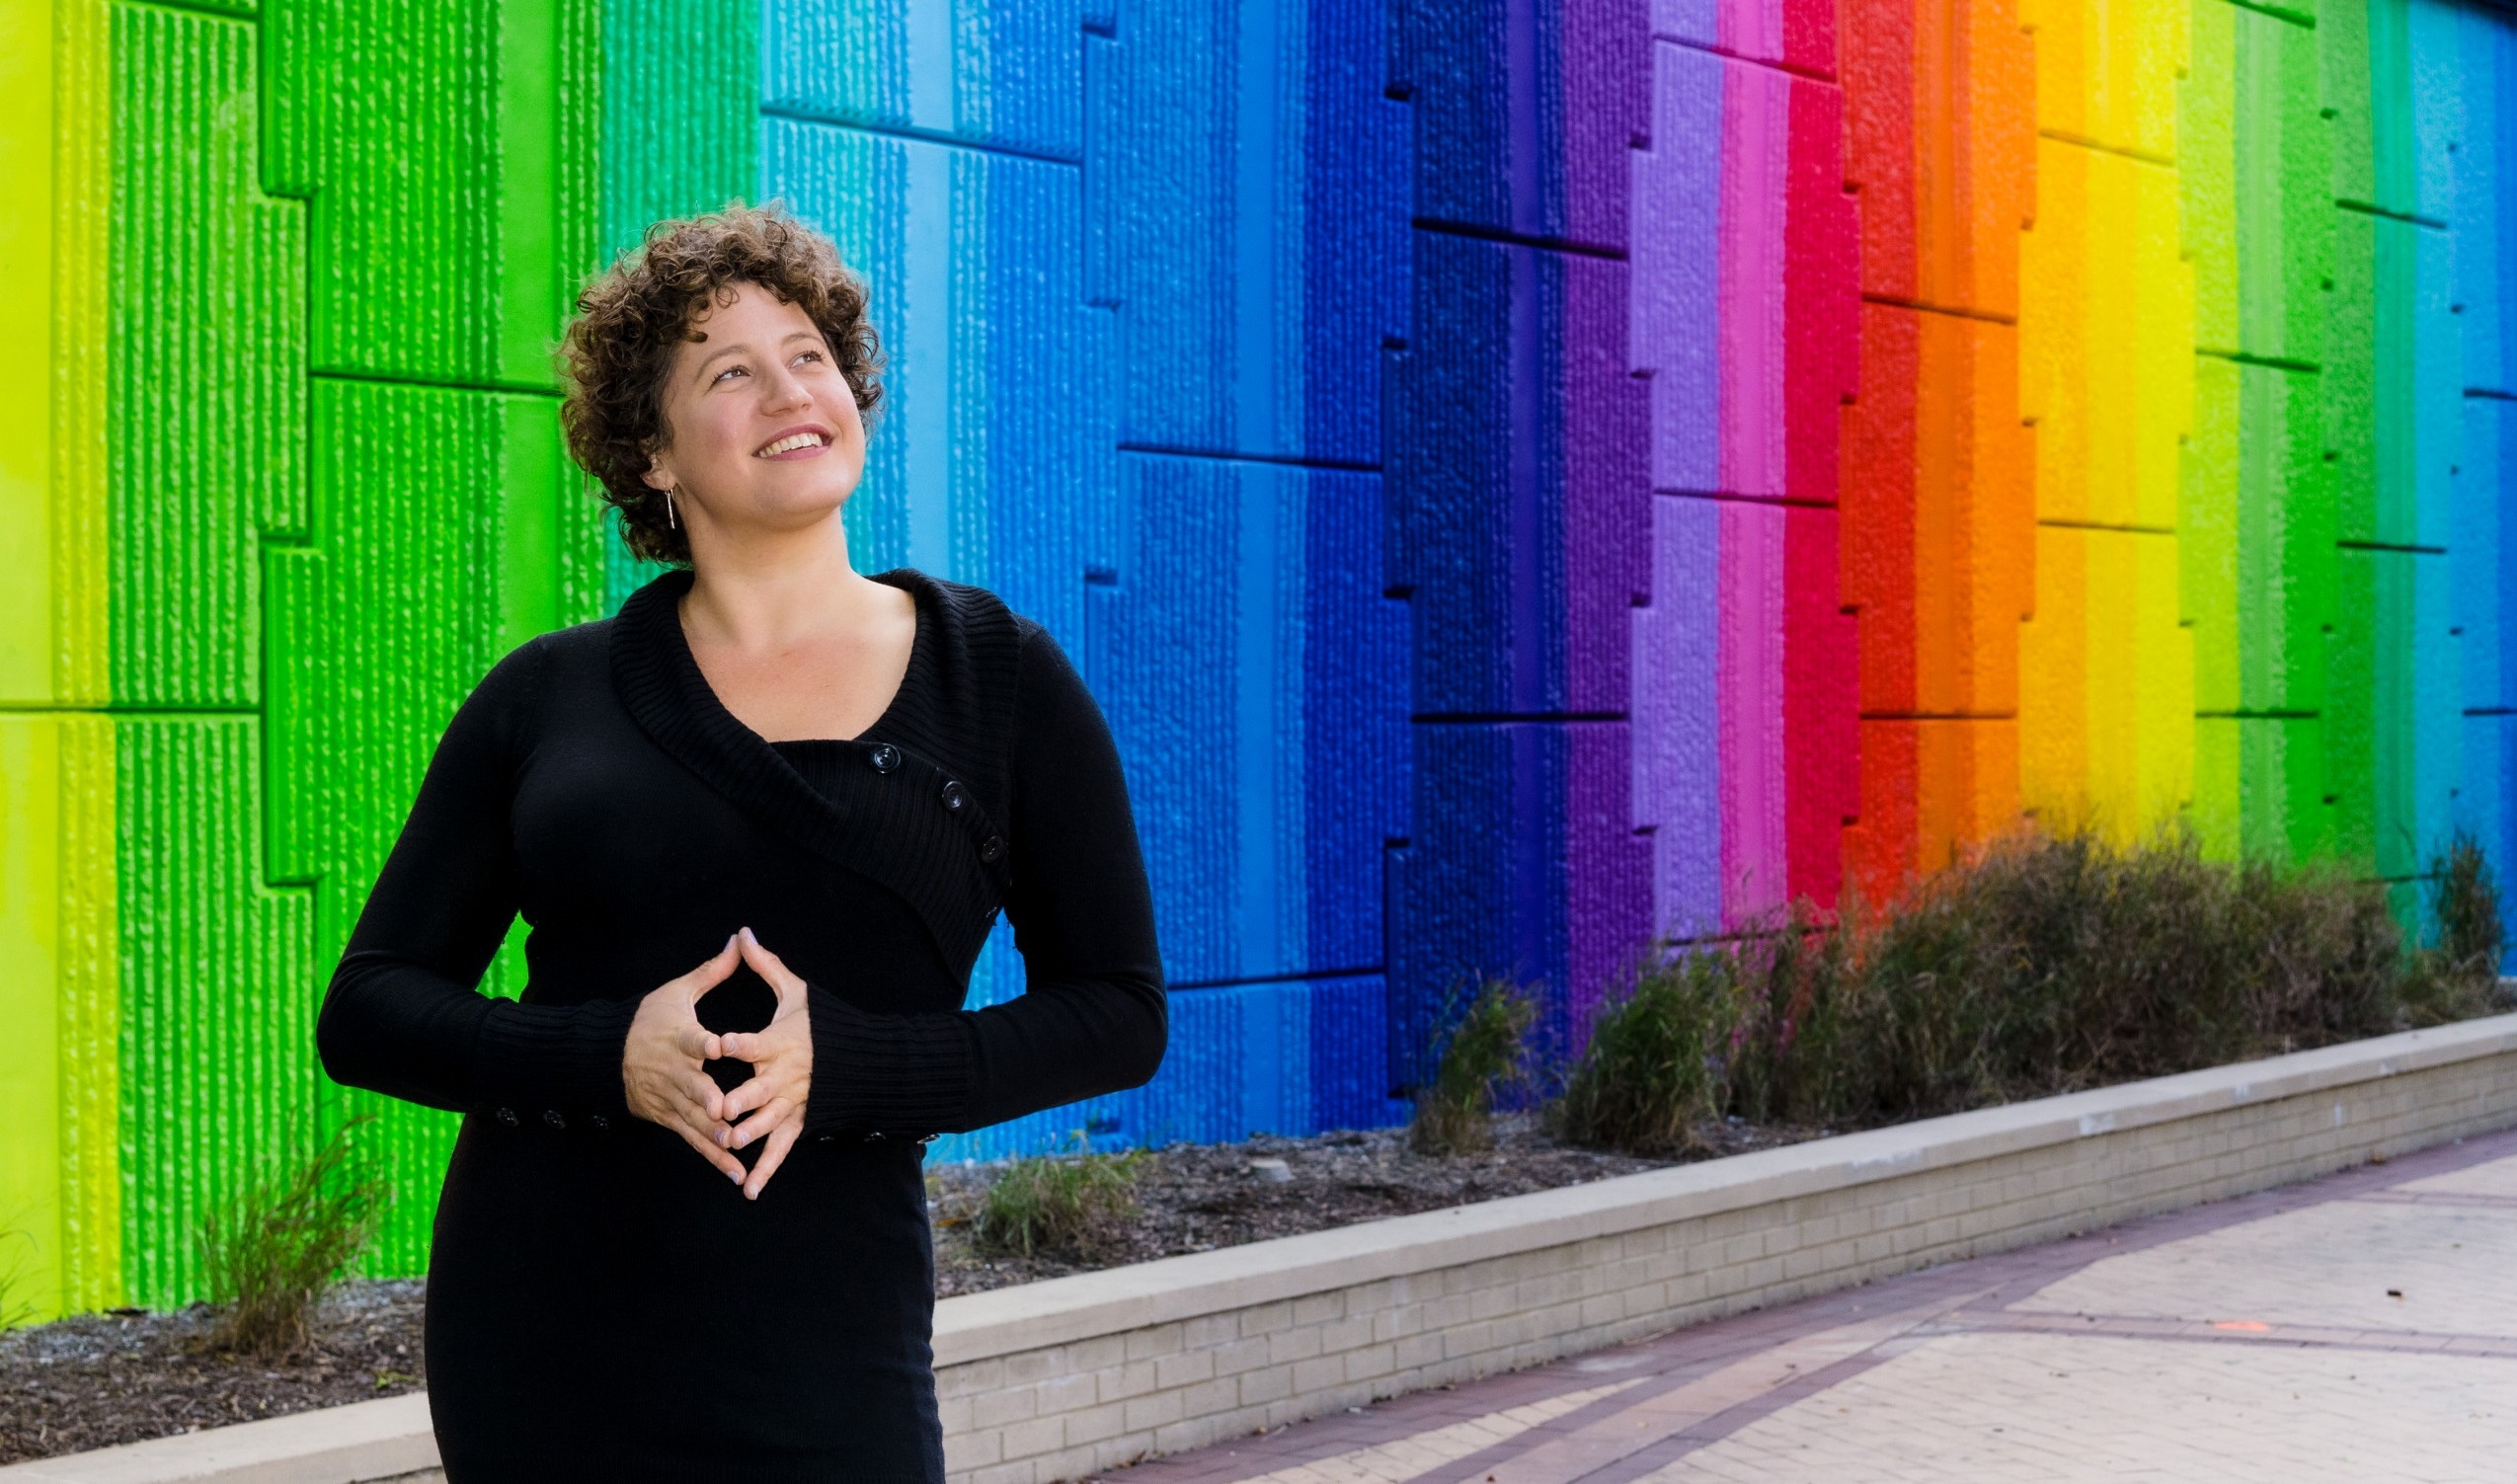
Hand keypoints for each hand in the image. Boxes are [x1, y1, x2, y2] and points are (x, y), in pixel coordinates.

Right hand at [623, 934, 745, 1183]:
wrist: (607, 1053)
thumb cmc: (649, 1019)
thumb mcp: (676, 992)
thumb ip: (712, 972)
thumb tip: (740, 940)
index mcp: (678, 1038)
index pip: (690, 1039)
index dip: (704, 1042)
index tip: (718, 1045)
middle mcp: (673, 1071)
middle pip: (690, 1087)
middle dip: (706, 1099)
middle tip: (724, 1111)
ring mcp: (669, 1099)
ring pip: (692, 1119)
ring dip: (712, 1135)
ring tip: (734, 1147)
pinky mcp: (668, 1118)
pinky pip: (692, 1139)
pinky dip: (712, 1156)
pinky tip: (735, 1172)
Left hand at [718, 926, 814, 1200]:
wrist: (864, 1058)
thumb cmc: (823, 1022)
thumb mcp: (796, 992)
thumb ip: (765, 966)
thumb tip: (743, 932)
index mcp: (778, 1042)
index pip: (753, 1042)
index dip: (735, 1043)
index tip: (717, 1044)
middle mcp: (784, 1076)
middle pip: (758, 1089)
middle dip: (739, 1099)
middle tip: (719, 1108)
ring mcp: (792, 1103)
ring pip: (767, 1121)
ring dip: (749, 1133)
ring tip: (729, 1144)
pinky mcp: (798, 1123)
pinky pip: (780, 1149)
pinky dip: (765, 1170)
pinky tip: (747, 1189)